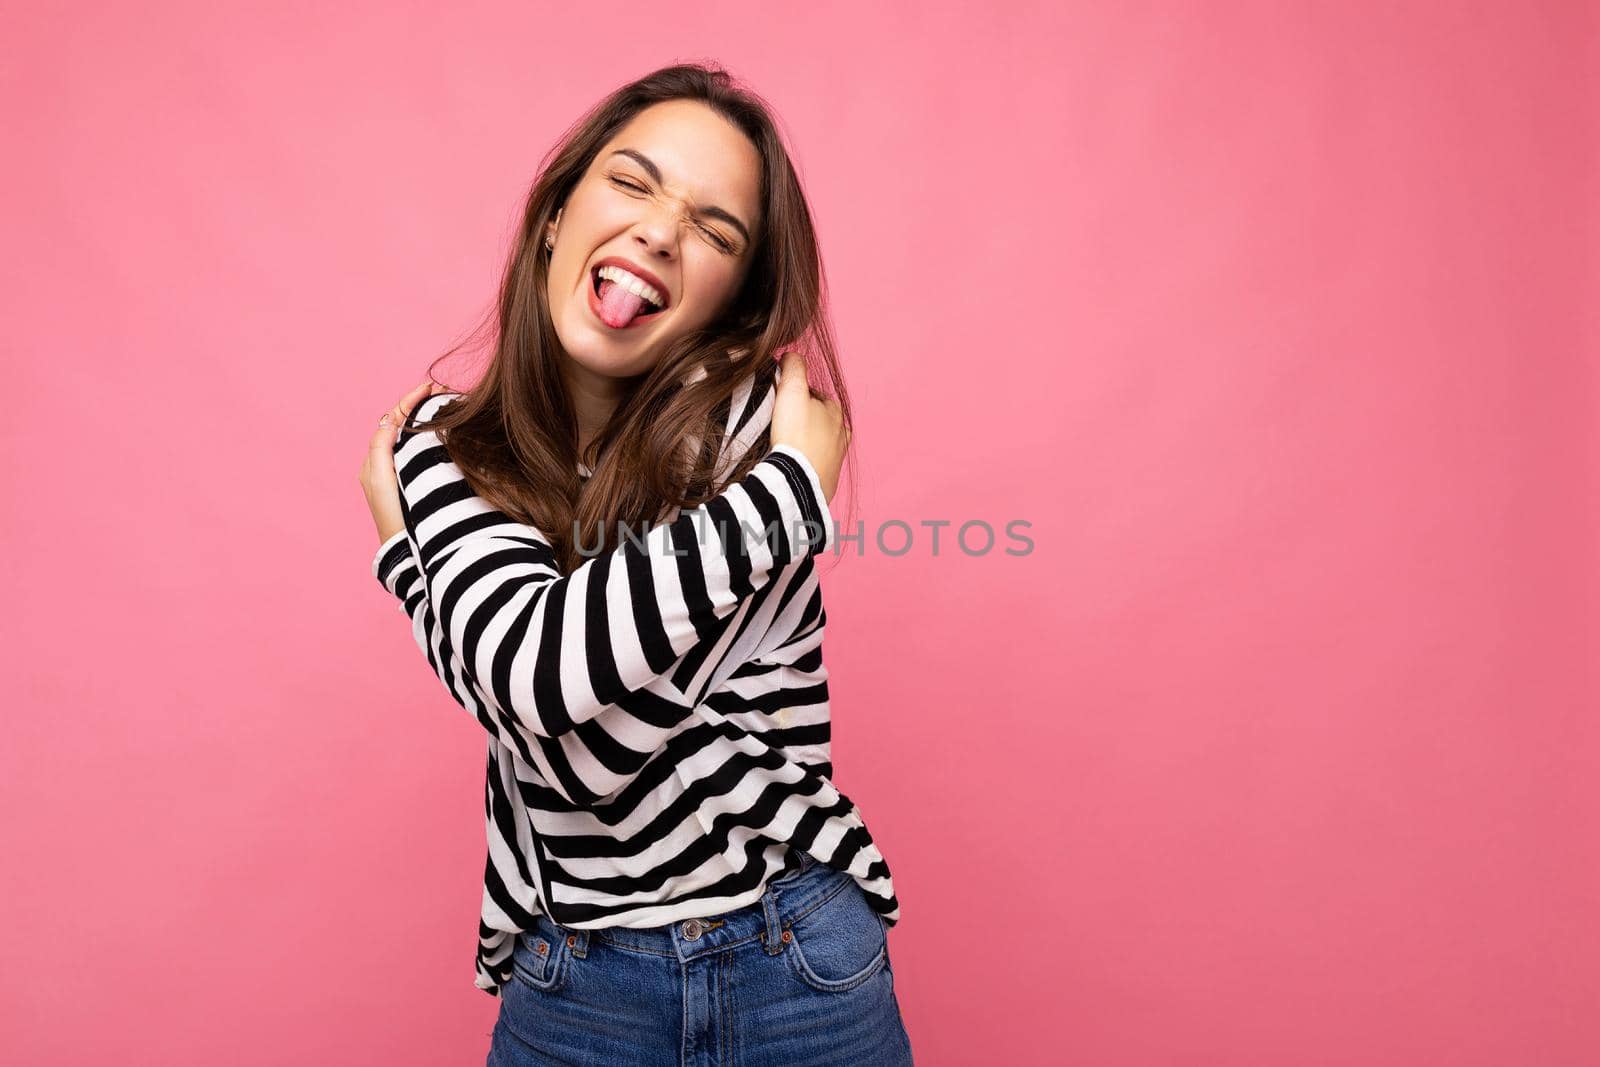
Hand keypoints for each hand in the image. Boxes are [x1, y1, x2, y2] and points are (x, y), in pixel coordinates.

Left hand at [360, 379, 448, 543]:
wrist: (405, 549)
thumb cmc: (392, 517)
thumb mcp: (381, 479)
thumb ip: (382, 447)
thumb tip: (391, 420)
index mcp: (375, 461)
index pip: (393, 421)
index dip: (409, 401)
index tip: (428, 387)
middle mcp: (385, 465)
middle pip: (402, 426)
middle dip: (418, 407)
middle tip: (440, 392)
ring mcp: (400, 474)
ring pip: (412, 438)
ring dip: (426, 420)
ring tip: (444, 406)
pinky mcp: (414, 483)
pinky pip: (420, 452)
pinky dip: (430, 438)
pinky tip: (444, 434)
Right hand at [769, 351, 847, 503]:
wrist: (800, 480)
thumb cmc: (797, 434)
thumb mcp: (792, 391)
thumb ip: (794, 368)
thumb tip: (793, 355)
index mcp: (835, 411)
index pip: (817, 395)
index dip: (799, 394)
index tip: (784, 399)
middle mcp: (841, 434)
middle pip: (823, 420)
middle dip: (808, 418)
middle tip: (785, 422)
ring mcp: (836, 458)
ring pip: (823, 443)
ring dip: (810, 441)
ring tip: (790, 443)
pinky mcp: (828, 478)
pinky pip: (819, 465)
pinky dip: (809, 461)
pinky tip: (798, 463)